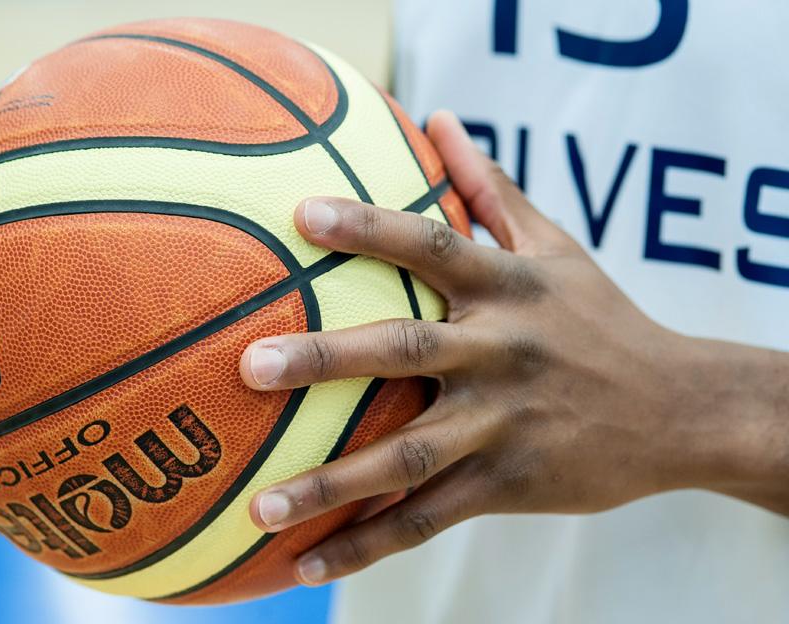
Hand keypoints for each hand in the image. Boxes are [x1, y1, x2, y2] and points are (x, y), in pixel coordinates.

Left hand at [240, 111, 788, 585]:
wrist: (679, 409)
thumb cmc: (599, 318)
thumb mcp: (554, 245)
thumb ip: (489, 187)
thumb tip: (438, 118)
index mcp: (506, 287)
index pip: (430, 244)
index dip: (368, 228)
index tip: (300, 216)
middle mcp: (500, 352)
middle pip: (403, 349)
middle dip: (325, 359)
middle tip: (250, 366)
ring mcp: (502, 424)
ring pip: (408, 455)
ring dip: (330, 483)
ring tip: (257, 506)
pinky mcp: (508, 484)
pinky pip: (429, 519)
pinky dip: (369, 544)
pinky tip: (307, 562)